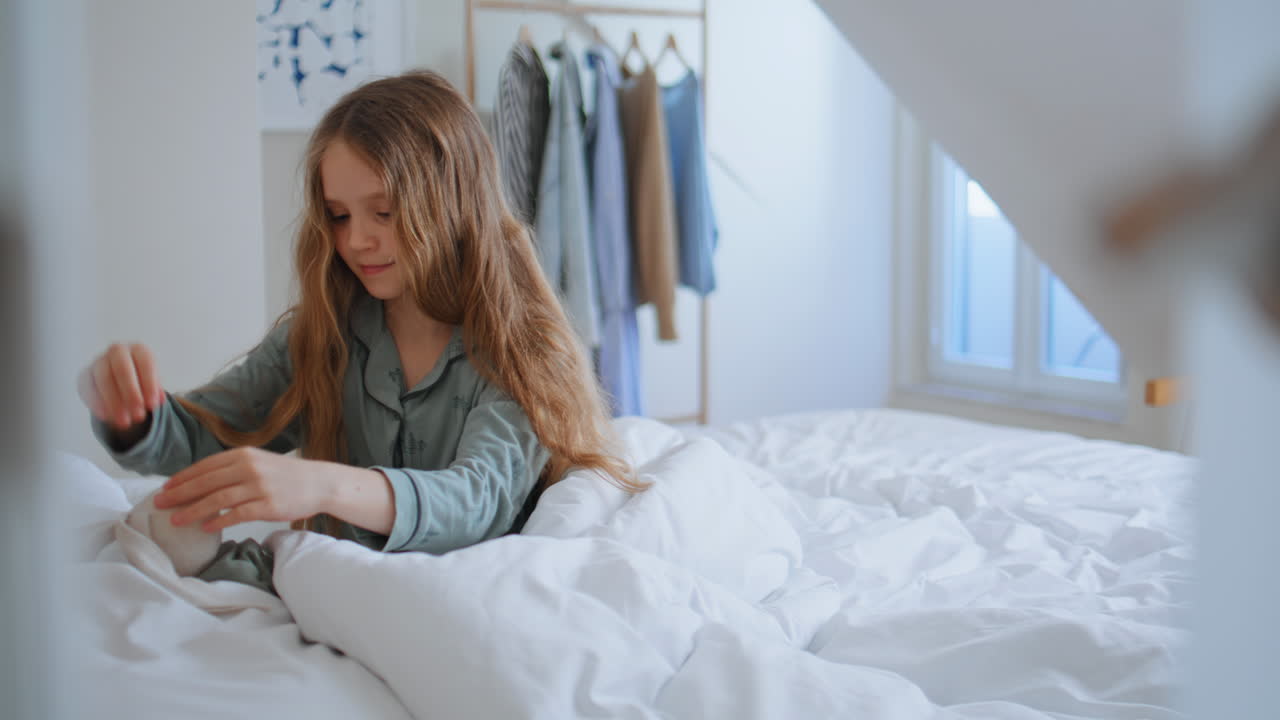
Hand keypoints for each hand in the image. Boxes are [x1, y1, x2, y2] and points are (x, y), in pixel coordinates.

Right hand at [77, 342, 163, 430]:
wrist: (119, 378)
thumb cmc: (142, 379)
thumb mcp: (152, 384)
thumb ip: (155, 391)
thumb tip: (159, 400)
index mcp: (138, 349)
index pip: (145, 363)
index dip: (149, 385)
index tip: (152, 406)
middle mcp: (117, 351)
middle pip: (122, 369)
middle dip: (131, 393)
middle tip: (138, 415)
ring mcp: (98, 361)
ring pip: (103, 379)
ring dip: (114, 402)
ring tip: (125, 422)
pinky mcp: (84, 375)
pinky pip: (88, 388)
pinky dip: (98, 404)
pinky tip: (107, 417)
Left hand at [153, 447, 331, 532]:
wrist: (319, 482)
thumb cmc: (285, 475)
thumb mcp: (258, 462)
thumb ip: (233, 468)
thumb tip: (201, 482)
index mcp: (243, 455)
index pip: (205, 466)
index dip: (182, 478)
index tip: (165, 488)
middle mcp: (249, 468)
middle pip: (206, 482)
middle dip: (180, 494)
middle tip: (159, 504)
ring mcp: (259, 487)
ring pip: (217, 499)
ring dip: (193, 510)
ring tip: (176, 520)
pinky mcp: (268, 505)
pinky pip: (237, 514)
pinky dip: (219, 521)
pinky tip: (206, 527)